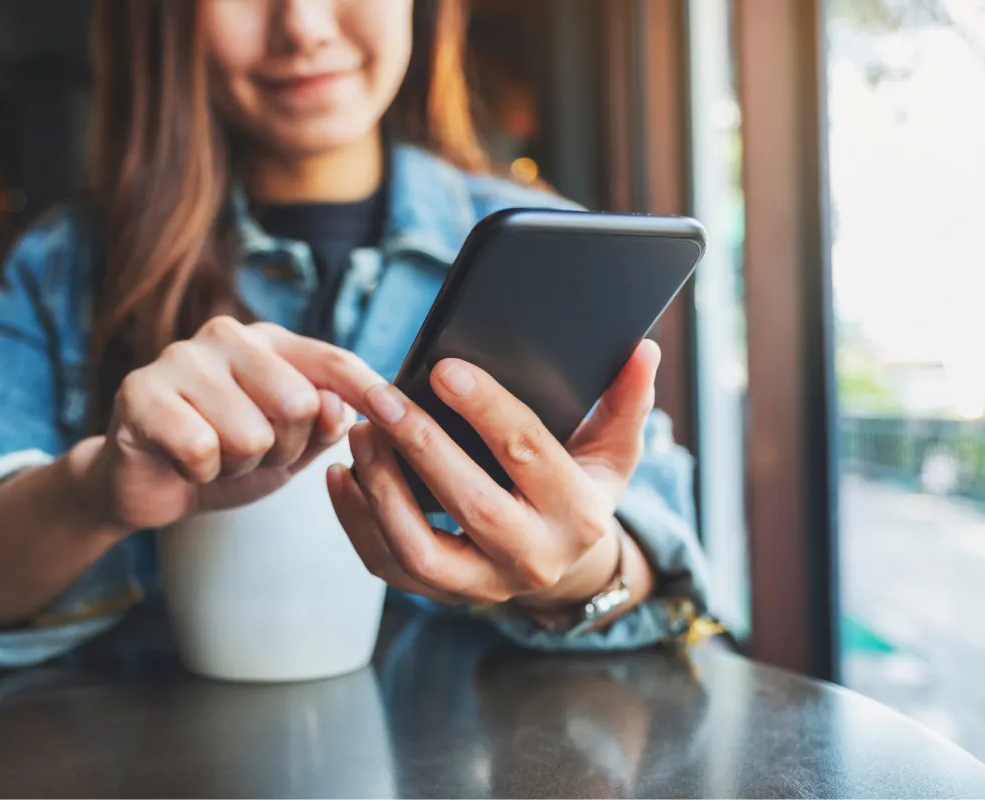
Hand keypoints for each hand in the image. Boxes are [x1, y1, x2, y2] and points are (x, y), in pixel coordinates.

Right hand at [78, 316, 383, 531]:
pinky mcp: (140, 392)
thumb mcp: (289, 446)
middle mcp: (228, 335)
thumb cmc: (225, 456)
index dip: (370, 390)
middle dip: (284, 449)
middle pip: (299, 403)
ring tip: (216, 455)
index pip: (334, 361)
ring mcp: (181, 358)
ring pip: (250, 433)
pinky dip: (201, 472)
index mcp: (271, 341)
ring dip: (238, 464)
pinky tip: (184, 461)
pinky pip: (202, 448)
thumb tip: (345, 409)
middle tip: (252, 452)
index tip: (396, 415)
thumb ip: (324, 424)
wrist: (145, 482)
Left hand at [327, 340, 660, 613]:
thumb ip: (626, 401)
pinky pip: (389, 567)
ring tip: (360, 433)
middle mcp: (534, 558)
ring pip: (420, 549)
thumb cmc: (578, 490)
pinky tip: (342, 475)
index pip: (529, 452)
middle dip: (422, 446)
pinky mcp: (443, 596)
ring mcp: (485, 586)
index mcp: (579, 515)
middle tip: (381, 397)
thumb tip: (642, 350)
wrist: (561, 566)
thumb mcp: (612, 451)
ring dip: (382, 489)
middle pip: (471, 503)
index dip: (486, 408)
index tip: (443, 368)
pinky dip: (357, 522)